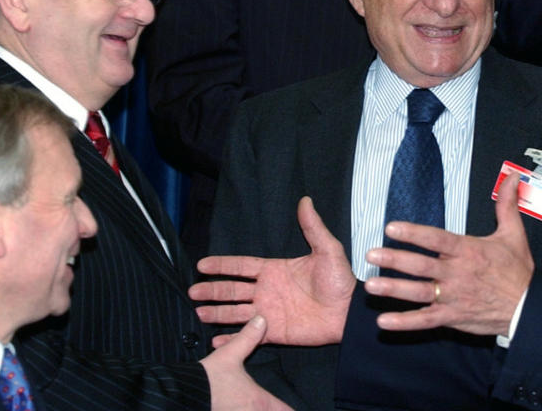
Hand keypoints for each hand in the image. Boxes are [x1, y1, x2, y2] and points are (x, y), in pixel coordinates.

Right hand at [190, 196, 354, 346]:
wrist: (348, 312)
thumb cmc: (339, 280)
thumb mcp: (327, 250)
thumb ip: (313, 227)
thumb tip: (306, 200)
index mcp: (274, 270)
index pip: (241, 266)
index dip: (222, 265)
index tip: (202, 265)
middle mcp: (267, 291)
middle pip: (232, 290)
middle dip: (212, 290)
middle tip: (193, 291)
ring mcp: (268, 312)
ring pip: (235, 312)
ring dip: (217, 312)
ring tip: (198, 312)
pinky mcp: (274, 333)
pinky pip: (249, 336)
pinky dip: (232, 339)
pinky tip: (216, 340)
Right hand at [201, 316, 292, 409]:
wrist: (184, 393)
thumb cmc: (209, 377)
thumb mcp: (229, 354)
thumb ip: (248, 338)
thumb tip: (261, 320)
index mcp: (260, 400)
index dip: (291, 410)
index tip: (298, 407)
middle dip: (277, 410)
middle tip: (282, 406)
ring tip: (263, 406)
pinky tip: (243, 408)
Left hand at [364, 173, 533, 336]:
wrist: (529, 309)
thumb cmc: (518, 272)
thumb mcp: (514, 234)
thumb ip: (507, 205)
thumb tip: (512, 179)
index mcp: (468, 251)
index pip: (436, 239)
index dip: (413, 233)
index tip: (392, 227)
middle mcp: (457, 274)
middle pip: (421, 266)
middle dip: (395, 260)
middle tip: (371, 254)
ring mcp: (453, 297)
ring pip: (419, 293)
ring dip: (394, 289)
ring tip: (372, 285)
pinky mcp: (453, 317)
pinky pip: (425, 320)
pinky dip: (405, 322)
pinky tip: (384, 321)